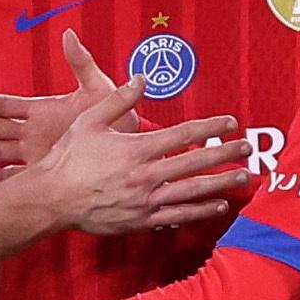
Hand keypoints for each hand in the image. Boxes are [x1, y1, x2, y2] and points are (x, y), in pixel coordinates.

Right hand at [0, 31, 134, 183]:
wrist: (132, 148)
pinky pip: (16, 175)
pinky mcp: (46, 173)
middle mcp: (33, 133)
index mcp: (41, 111)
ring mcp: (37, 154)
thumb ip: (81, 63)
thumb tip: (69, 34)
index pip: (3, 106)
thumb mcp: (99, 87)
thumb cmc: (117, 117)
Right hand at [24, 78, 250, 233]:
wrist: (52, 198)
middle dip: (225, 153)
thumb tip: (141, 79)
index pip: (183, 134)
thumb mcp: (90, 121)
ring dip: (221, 183)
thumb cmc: (68, 158)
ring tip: (243, 177)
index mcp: (136, 149)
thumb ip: (119, 100)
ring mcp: (145, 201)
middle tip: (248, 148)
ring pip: (192, 191)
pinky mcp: (142, 220)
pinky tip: (219, 205)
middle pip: (195, 162)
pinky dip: (201, 210)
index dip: (210, 126)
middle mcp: (145, 175)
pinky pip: (178, 216)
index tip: (231, 122)